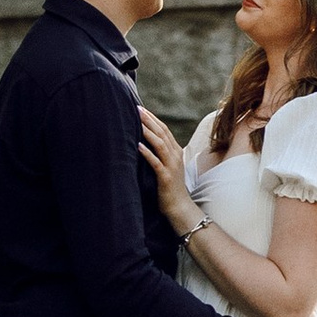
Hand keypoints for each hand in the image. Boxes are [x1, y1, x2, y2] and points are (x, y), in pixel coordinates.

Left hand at [136, 109, 197, 234]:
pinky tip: (138, 146)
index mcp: (176, 151)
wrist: (180, 207)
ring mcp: (171, 166)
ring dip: (148, 132)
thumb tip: (149, 142)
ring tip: (137, 121)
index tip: (141, 109)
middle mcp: (175, 156)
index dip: (153, 119)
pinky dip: (147, 153)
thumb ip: (162, 154)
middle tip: (137, 109)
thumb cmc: (171, 187)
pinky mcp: (165, 177)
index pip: (164, 130)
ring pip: (160, 144)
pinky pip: (155, 162)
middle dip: (149, 120)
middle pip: (162, 133)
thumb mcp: (169, 166)